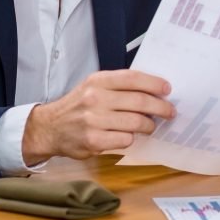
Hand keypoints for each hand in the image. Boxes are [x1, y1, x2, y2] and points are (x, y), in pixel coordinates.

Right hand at [23, 70, 174, 162]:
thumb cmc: (79, 106)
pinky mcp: (93, 141)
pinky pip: (125, 139)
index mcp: (98, 81)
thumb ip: (119, 87)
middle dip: (161, 108)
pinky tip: (128, 136)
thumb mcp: (93, 87)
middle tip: (169, 112)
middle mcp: (95, 98)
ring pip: (136, 122)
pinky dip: (131, 138)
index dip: (154, 84)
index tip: (168, 89)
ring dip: (149, 126)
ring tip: (150, 126)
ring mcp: (93, 120)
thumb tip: (154, 91)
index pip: (133, 78)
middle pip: (140, 102)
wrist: (50, 127)